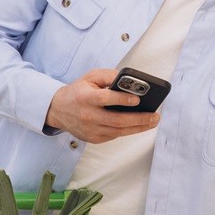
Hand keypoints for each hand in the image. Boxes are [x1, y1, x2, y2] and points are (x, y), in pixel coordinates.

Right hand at [46, 69, 160, 142]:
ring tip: (153, 121)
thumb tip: (128, 80)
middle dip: (139, 119)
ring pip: (118, 131)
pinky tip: (139, 125)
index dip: (122, 99)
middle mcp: (88, 115)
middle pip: (116, 120)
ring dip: (138, 127)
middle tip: (155, 116)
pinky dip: (128, 130)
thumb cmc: (78, 92)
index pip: (105, 99)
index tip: (138, 99)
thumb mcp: (91, 77)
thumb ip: (109, 75)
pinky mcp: (93, 138)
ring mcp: (91, 129)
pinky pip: (114, 135)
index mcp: (85, 97)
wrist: (59, 110)